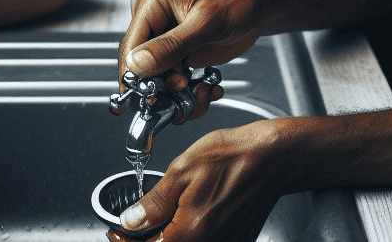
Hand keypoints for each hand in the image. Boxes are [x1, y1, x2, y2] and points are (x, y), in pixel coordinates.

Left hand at [106, 119, 292, 241]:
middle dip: (147, 240)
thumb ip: (153, 202)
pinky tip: (188, 219)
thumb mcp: (182, 171)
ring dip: (169, 238)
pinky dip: (192, 236)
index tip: (117, 233)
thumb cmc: (235, 158)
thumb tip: (131, 221)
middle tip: (135, 226)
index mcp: (187, 236)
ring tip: (161, 221)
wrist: (274, 158)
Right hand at [113, 0, 265, 114]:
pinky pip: (170, 80)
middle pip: (140, 65)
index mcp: (153, 1)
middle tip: (186, 88)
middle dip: (163, 85)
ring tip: (203, 90)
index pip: (131, 45)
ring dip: (178, 93)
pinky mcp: (174, 53)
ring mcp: (162, 37)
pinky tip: (207, 87)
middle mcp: (152, 18)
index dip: (138, 75)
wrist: (257, 6)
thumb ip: (171, 45)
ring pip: (155, 78)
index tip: (152, 96)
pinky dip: (187, 91)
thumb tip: (137, 64)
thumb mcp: (205, 24)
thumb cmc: (236, 2)